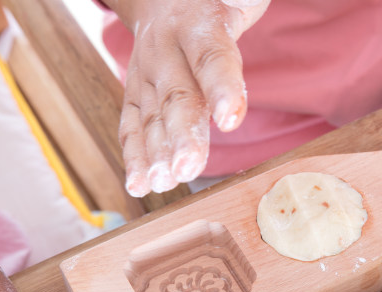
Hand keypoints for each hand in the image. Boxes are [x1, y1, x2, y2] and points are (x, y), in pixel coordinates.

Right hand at [109, 0, 269, 195]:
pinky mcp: (136, 93)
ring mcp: (146, 73)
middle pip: (176, 96)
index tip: (230, 119)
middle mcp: (166, 50)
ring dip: (156, 153)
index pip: (210, 58)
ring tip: (163, 183)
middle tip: (188, 169)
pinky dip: (135, 156)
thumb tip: (249, 1)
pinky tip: (139, 184)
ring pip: (152, 116)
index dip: (220, 88)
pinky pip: (133, 125)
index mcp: (198, 23)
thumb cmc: (215, 2)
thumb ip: (243, 2)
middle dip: (181, 136)